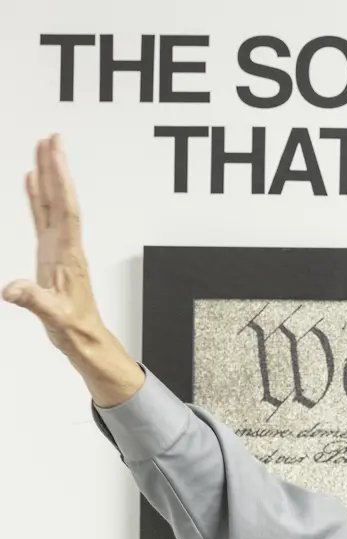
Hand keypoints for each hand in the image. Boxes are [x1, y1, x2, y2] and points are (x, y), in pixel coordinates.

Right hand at [3, 135, 142, 404]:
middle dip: (56, 168)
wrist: (84, 341)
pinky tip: (30, 181)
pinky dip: (35, 197)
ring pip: (52, 204)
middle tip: (51, 138)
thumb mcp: (54, 317)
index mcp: (69, 255)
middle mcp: (66, 246)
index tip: (54, 153)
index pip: (65, 209)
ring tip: (41, 149)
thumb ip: (34, 301)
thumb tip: (12, 289)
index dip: (59, 180)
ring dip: (47, 176)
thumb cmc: (74, 330)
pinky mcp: (50, 255)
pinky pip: (42, 218)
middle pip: (61, 199)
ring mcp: (58, 248)